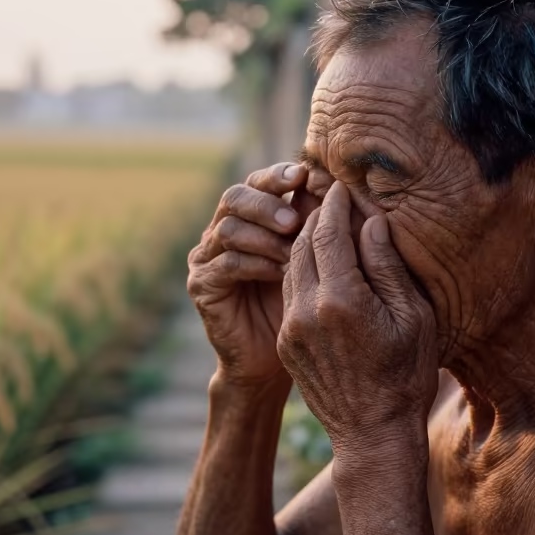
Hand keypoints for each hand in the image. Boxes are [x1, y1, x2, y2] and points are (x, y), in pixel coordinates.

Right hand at [188, 162, 312, 388]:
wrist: (273, 359)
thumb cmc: (301, 303)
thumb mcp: (312, 257)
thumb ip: (314, 223)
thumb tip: (333, 183)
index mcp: (249, 217)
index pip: (257, 182)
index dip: (278, 176)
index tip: (304, 175)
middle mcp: (222, 231)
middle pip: (235, 196)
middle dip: (266, 203)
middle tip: (293, 219)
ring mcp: (207, 257)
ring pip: (228, 228)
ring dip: (263, 236)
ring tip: (291, 251)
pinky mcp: (202, 285)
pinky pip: (225, 263)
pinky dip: (255, 263)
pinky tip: (280, 272)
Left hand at [278, 182, 437, 459]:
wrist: (372, 433)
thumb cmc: (406, 374)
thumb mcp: (413, 317)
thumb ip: (387, 266)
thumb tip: (370, 222)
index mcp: (342, 299)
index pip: (329, 233)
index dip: (335, 204)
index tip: (341, 185)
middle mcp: (308, 310)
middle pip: (303, 244)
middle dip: (315, 215)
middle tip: (327, 194)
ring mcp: (292, 327)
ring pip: (290, 266)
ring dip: (304, 241)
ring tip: (321, 223)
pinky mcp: (286, 342)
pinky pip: (288, 292)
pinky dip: (299, 269)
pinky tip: (315, 262)